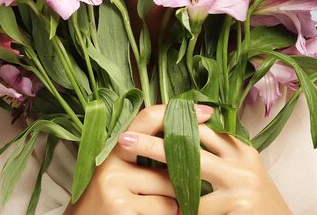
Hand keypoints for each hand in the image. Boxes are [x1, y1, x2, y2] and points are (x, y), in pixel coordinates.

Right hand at [65, 104, 213, 213]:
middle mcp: (112, 164)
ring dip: (172, 206)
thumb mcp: (121, 173)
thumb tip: (188, 140)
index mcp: (114, 149)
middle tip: (183, 189)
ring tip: (150, 210)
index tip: (206, 112)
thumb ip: (144, 156)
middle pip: (169, 163)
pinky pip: (165, 212)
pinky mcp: (123, 209)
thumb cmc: (110, 203)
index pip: (148, 118)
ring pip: (171, 192)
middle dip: (180, 180)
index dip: (178, 112)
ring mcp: (116, 187)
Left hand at [113, 111, 291, 214]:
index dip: (171, 125)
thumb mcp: (241, 170)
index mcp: (239, 149)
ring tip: (147, 197)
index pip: (200, 129)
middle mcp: (241, 164)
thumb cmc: (258, 203)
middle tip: (124, 141)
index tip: (143, 122)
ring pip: (190, 188)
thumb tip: (182, 134)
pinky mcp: (240, 212)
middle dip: (153, 145)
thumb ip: (218, 155)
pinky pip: (200, 214)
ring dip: (169, 196)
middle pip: (189, 149)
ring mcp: (241, 189)